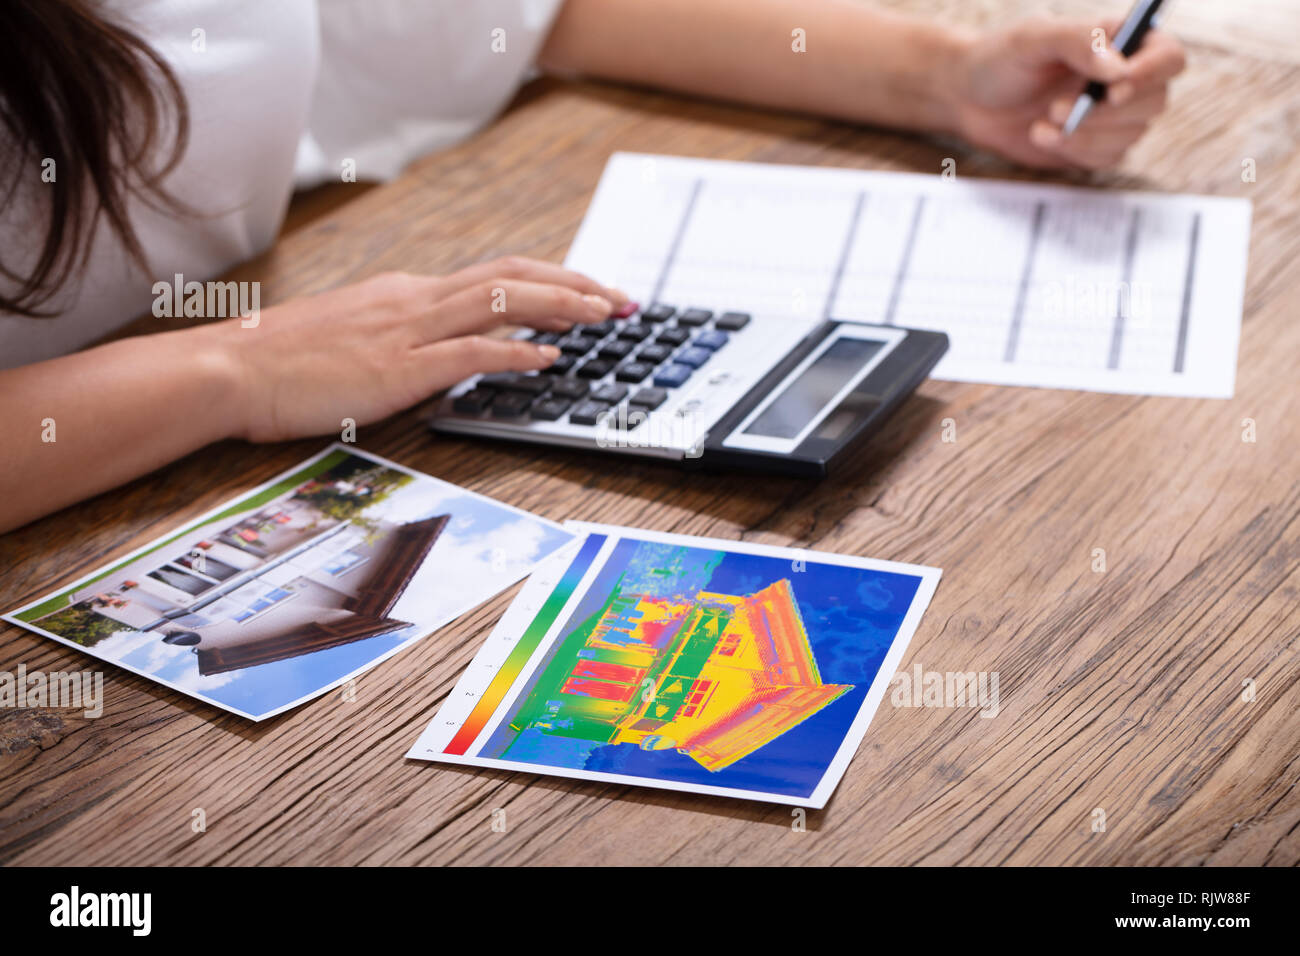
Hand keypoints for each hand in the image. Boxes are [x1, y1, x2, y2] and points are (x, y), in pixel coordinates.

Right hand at [222, 257, 627, 441]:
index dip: (553, 281)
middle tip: (623, 299)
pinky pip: (470, 350)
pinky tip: (551, 356)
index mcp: (408, 293)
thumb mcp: (356, 337)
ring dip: (563, 306)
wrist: (231, 369)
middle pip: (514, 276)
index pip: (497, 276)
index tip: (592, 293)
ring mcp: (407, 330)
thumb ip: (407, 338)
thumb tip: (453, 352)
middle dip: (577, 284)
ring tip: (606, 315)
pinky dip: (517, 349)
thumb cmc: (285, 361)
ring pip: (502, 301)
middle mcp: (415, 299)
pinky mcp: (397, 367)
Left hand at [950, 17, 1185, 169]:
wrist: (967, 99)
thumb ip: (1078, 42)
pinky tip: (1040, 135)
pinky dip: (1074, 151)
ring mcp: (1111, 115)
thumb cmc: (999, 60)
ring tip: (1042, 121)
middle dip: (1105, 112)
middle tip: (1057, 108)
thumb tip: (1119, 69)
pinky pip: (1106, 158)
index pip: (1168, 57)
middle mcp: (1124, 77)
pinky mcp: (1092, 146)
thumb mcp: (1032, 39)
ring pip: (1132, 135)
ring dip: (1085, 134)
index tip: (1113, 89)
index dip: (1151, 73)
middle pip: (1156, 101)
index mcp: (1120, 41)